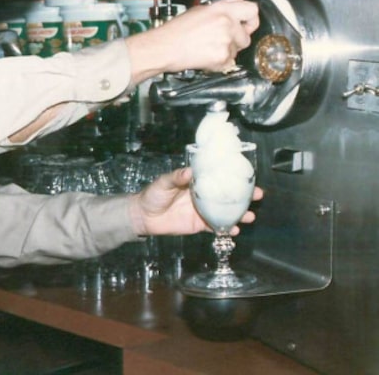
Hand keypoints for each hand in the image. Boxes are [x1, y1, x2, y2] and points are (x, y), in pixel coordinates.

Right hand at [125, 0, 259, 84]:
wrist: (164, 48)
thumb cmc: (175, 30)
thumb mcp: (199, 10)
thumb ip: (222, 7)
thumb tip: (237, 4)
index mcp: (221, 9)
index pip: (252, 11)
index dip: (251, 19)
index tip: (248, 24)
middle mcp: (226, 23)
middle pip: (246, 36)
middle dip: (236, 40)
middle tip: (219, 41)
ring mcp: (226, 41)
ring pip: (237, 50)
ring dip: (226, 51)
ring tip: (208, 48)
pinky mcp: (223, 57)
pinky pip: (229, 62)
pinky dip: (220, 62)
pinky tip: (206, 56)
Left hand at [128, 167, 263, 236]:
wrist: (144, 216)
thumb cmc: (153, 194)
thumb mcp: (164, 182)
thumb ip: (176, 177)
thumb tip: (189, 172)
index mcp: (197, 182)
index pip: (218, 177)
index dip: (233, 176)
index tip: (248, 176)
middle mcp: (203, 196)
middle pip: (227, 195)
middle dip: (244, 195)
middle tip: (258, 195)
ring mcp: (203, 211)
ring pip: (226, 212)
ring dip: (240, 214)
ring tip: (250, 216)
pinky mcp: (199, 224)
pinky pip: (216, 227)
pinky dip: (227, 229)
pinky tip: (235, 230)